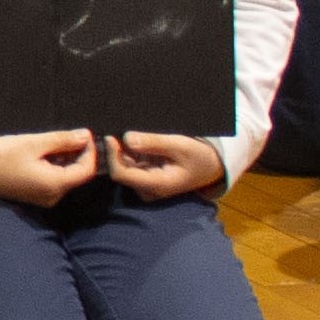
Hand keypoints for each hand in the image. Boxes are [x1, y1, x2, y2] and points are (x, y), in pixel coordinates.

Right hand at [0, 131, 103, 206]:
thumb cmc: (1, 155)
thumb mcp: (33, 143)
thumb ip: (62, 140)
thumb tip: (86, 135)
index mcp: (55, 185)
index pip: (87, 171)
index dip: (90, 152)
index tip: (85, 134)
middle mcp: (53, 196)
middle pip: (78, 175)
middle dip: (78, 154)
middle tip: (71, 134)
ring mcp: (44, 198)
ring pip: (66, 177)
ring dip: (66, 159)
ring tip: (56, 141)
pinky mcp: (36, 196)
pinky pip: (55, 181)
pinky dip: (56, 166)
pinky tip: (46, 152)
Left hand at [103, 133, 228, 200]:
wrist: (210, 166)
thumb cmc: (198, 156)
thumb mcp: (180, 145)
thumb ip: (154, 143)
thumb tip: (127, 138)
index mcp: (157, 185)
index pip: (122, 174)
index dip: (112, 156)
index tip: (110, 137)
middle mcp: (147, 189)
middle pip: (120, 170)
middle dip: (114, 151)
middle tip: (111, 130)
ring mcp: (145, 184)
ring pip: (123, 165)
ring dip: (120, 149)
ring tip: (121, 133)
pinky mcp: (144, 177)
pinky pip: (129, 163)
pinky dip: (127, 151)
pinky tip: (130, 139)